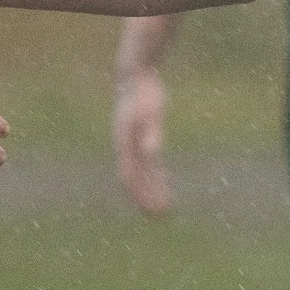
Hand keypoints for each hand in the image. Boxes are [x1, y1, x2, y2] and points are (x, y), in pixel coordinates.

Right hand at [112, 65, 172, 216]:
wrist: (135, 74)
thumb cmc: (144, 93)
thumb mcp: (150, 111)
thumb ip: (151, 132)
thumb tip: (151, 152)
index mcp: (125, 143)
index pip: (130, 176)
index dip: (140, 194)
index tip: (154, 209)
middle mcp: (125, 147)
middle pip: (134, 179)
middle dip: (145, 198)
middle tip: (161, 216)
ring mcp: (131, 143)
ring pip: (140, 173)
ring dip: (150, 189)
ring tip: (164, 206)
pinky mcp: (140, 137)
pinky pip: (146, 163)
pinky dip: (154, 175)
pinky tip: (164, 183)